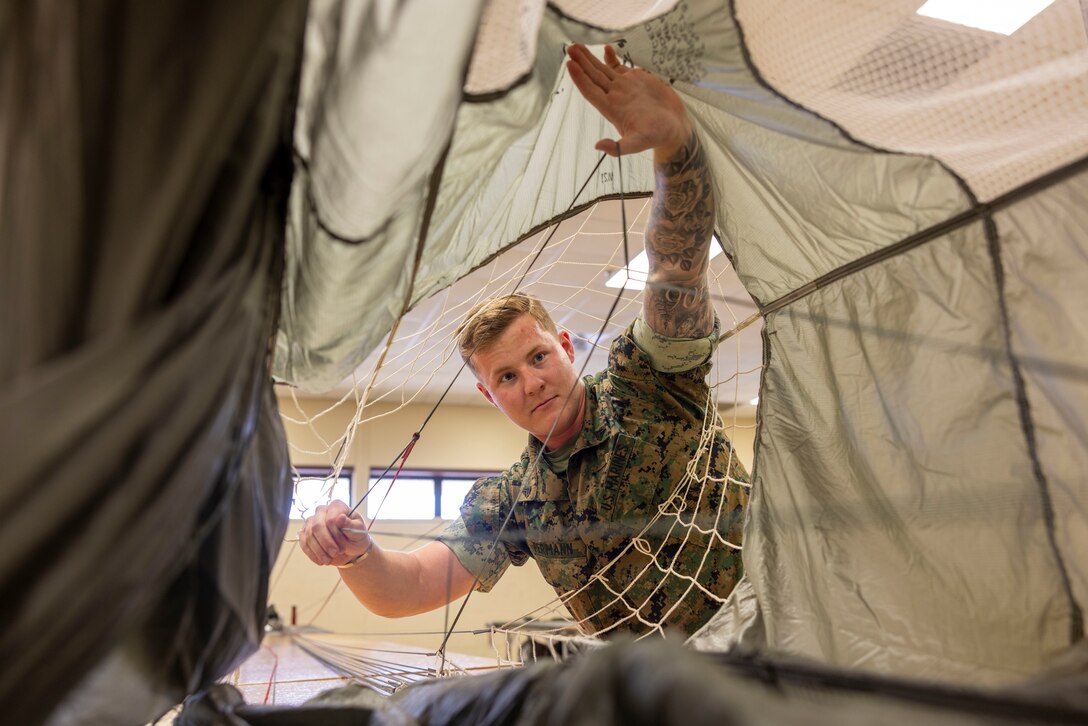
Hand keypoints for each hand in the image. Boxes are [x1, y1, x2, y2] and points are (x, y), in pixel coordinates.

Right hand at [299, 500, 370, 566]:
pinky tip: (321, 561)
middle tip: (335, 553)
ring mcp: (311, 522)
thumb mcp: (358, 531)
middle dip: (326, 543)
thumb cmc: (356, 535)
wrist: (351, 547)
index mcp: (336, 506)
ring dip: (319, 550)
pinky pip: (304, 543)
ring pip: (309, 535)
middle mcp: (322, 511)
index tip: (343, 547)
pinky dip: (312, 554)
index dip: (336, 535)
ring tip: (329, 560)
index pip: (330, 519)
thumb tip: (340, 517)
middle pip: (317, 526)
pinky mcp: (305, 533)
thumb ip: (350, 524)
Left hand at [566, 43, 691, 158]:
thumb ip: (620, 147)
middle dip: (581, 62)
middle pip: (593, 77)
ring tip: (577, 46)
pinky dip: (611, 57)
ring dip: (589, 58)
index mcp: (612, 109)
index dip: (580, 79)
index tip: (570, 65)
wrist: (674, 128)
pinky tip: (605, 49)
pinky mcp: (635, 80)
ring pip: (602, 70)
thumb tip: (599, 146)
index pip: (591, 91)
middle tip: (570, 48)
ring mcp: (624, 87)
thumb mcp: (638, 143)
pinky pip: (618, 67)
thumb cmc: (658, 137)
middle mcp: (614, 96)